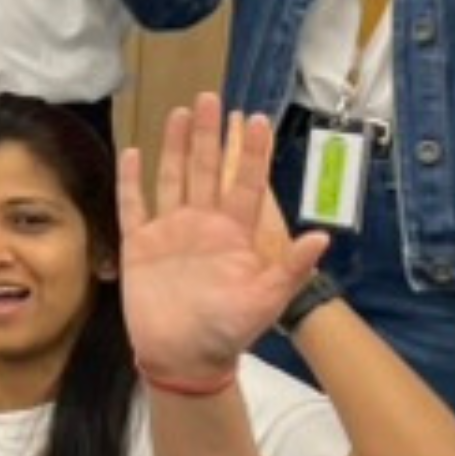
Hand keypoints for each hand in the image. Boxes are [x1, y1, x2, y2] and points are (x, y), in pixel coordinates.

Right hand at [118, 93, 331, 386]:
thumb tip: (322, 237)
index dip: (251, 152)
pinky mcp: (139, 244)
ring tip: (180, 112)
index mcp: (233, 234)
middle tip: (210, 97)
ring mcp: (169, 232)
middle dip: (209, 134)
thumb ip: (289, 268)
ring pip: (172, 178)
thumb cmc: (227, 332)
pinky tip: (133, 152)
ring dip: (175, 146)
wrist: (183, 357)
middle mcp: (202, 225)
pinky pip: (134, 205)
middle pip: (206, 170)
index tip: (256, 119)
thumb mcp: (265, 301)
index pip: (245, 183)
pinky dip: (132, 180)